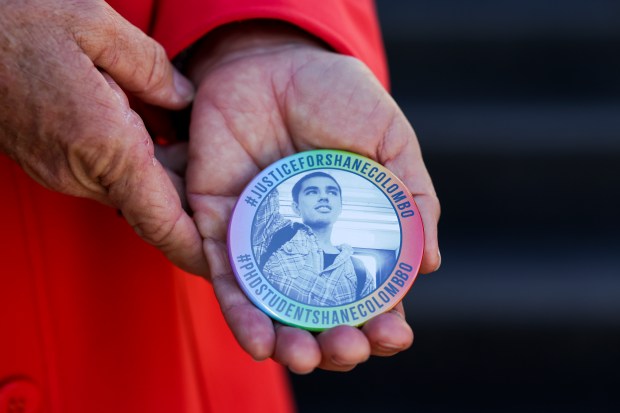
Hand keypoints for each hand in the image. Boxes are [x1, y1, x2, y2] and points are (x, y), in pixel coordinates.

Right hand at [0, 0, 206, 274]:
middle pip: (155, 206)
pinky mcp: (52, 164)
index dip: (196, 248)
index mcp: (103, 143)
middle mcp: (81, 170)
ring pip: (134, 191)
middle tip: (229, 188)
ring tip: (191, 142)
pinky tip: (154, 130)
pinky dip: (140, 165)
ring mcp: (63, 172)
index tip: (224, 267)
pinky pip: (110, 176)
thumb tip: (183, 99)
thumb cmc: (15, 22)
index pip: (161, 219)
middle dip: (194, 200)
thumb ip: (152, 69)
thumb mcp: (95, 26)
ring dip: (167, 177)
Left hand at [186, 22, 440, 372]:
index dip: (381, 321)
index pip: (366, 293)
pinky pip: (225, 276)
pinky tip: (260, 342)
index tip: (394, 333)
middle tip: (348, 349)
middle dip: (335, 342)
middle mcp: (304, 244)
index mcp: (348, 232)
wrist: (278, 60)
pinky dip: (241, 312)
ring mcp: (261, 238)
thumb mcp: (390, 143)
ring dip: (288, 342)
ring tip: (305, 358)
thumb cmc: (338, 99)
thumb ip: (411, 200)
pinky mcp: (218, 223)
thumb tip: (430, 265)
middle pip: (318, 312)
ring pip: (271, 308)